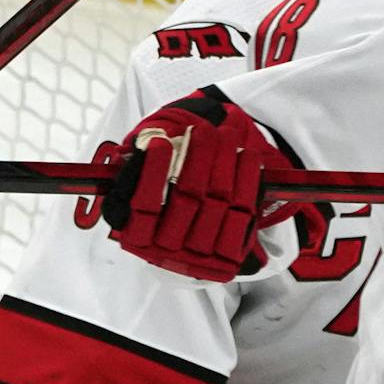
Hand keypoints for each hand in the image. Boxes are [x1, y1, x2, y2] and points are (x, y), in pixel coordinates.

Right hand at [101, 88, 291, 281]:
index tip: (160, 142)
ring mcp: (200, 254)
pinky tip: (247, 155)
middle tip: (203, 129)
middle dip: (198, 159)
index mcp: (137, 238)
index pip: (145, 205)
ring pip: (217, 204)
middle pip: (186, 201)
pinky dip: (247, 181)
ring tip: (227, 134)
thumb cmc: (159, 199)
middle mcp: (167, 251)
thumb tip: (148, 147)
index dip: (153, 172)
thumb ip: (137, 172)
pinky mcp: (229, 253)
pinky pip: (243, 213)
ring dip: (224, 163)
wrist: (189, 233)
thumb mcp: (136, 188)